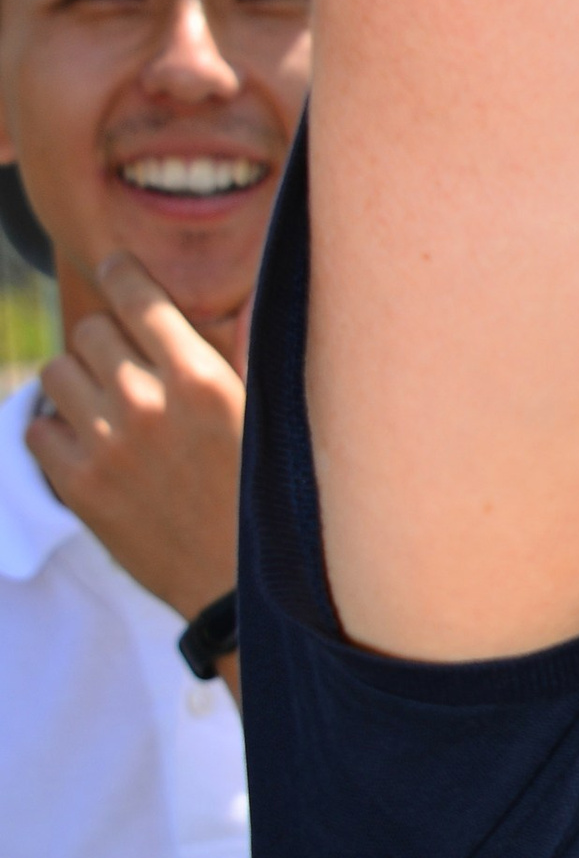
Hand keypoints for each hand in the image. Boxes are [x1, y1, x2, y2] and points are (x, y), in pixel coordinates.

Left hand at [29, 248, 244, 621]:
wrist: (237, 584)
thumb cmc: (261, 491)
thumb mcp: (263, 412)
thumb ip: (238, 349)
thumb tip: (233, 296)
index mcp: (200, 378)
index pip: (135, 295)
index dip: (121, 274)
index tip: (118, 272)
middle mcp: (147, 404)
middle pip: (90, 331)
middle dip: (106, 341)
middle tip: (127, 366)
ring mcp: (106, 446)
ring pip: (56, 372)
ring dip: (77, 381)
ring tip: (104, 405)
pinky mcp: (77, 486)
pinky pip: (36, 429)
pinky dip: (56, 431)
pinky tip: (88, 444)